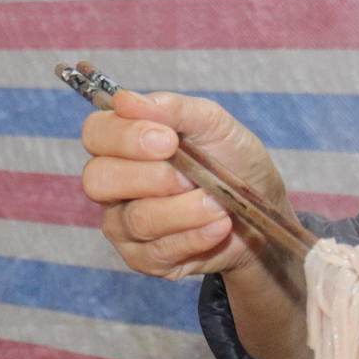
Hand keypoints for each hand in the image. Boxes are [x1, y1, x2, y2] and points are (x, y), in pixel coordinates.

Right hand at [80, 91, 293, 282]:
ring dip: (186, 210)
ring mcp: (124, 224)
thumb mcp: (214, 125)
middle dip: (152, 177)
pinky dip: (195, 237)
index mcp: (122, 144)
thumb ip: (173, 109)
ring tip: (218, 203)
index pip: (96, 133)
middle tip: (190, 177)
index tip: (169, 139)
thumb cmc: (232, 161)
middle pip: (99, 180)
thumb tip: (125, 100)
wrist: (262, 209)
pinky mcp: (143, 258)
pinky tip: (219, 226)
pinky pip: (157, 251)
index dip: (126, 137)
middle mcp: (114, 184)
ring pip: (136, 219)